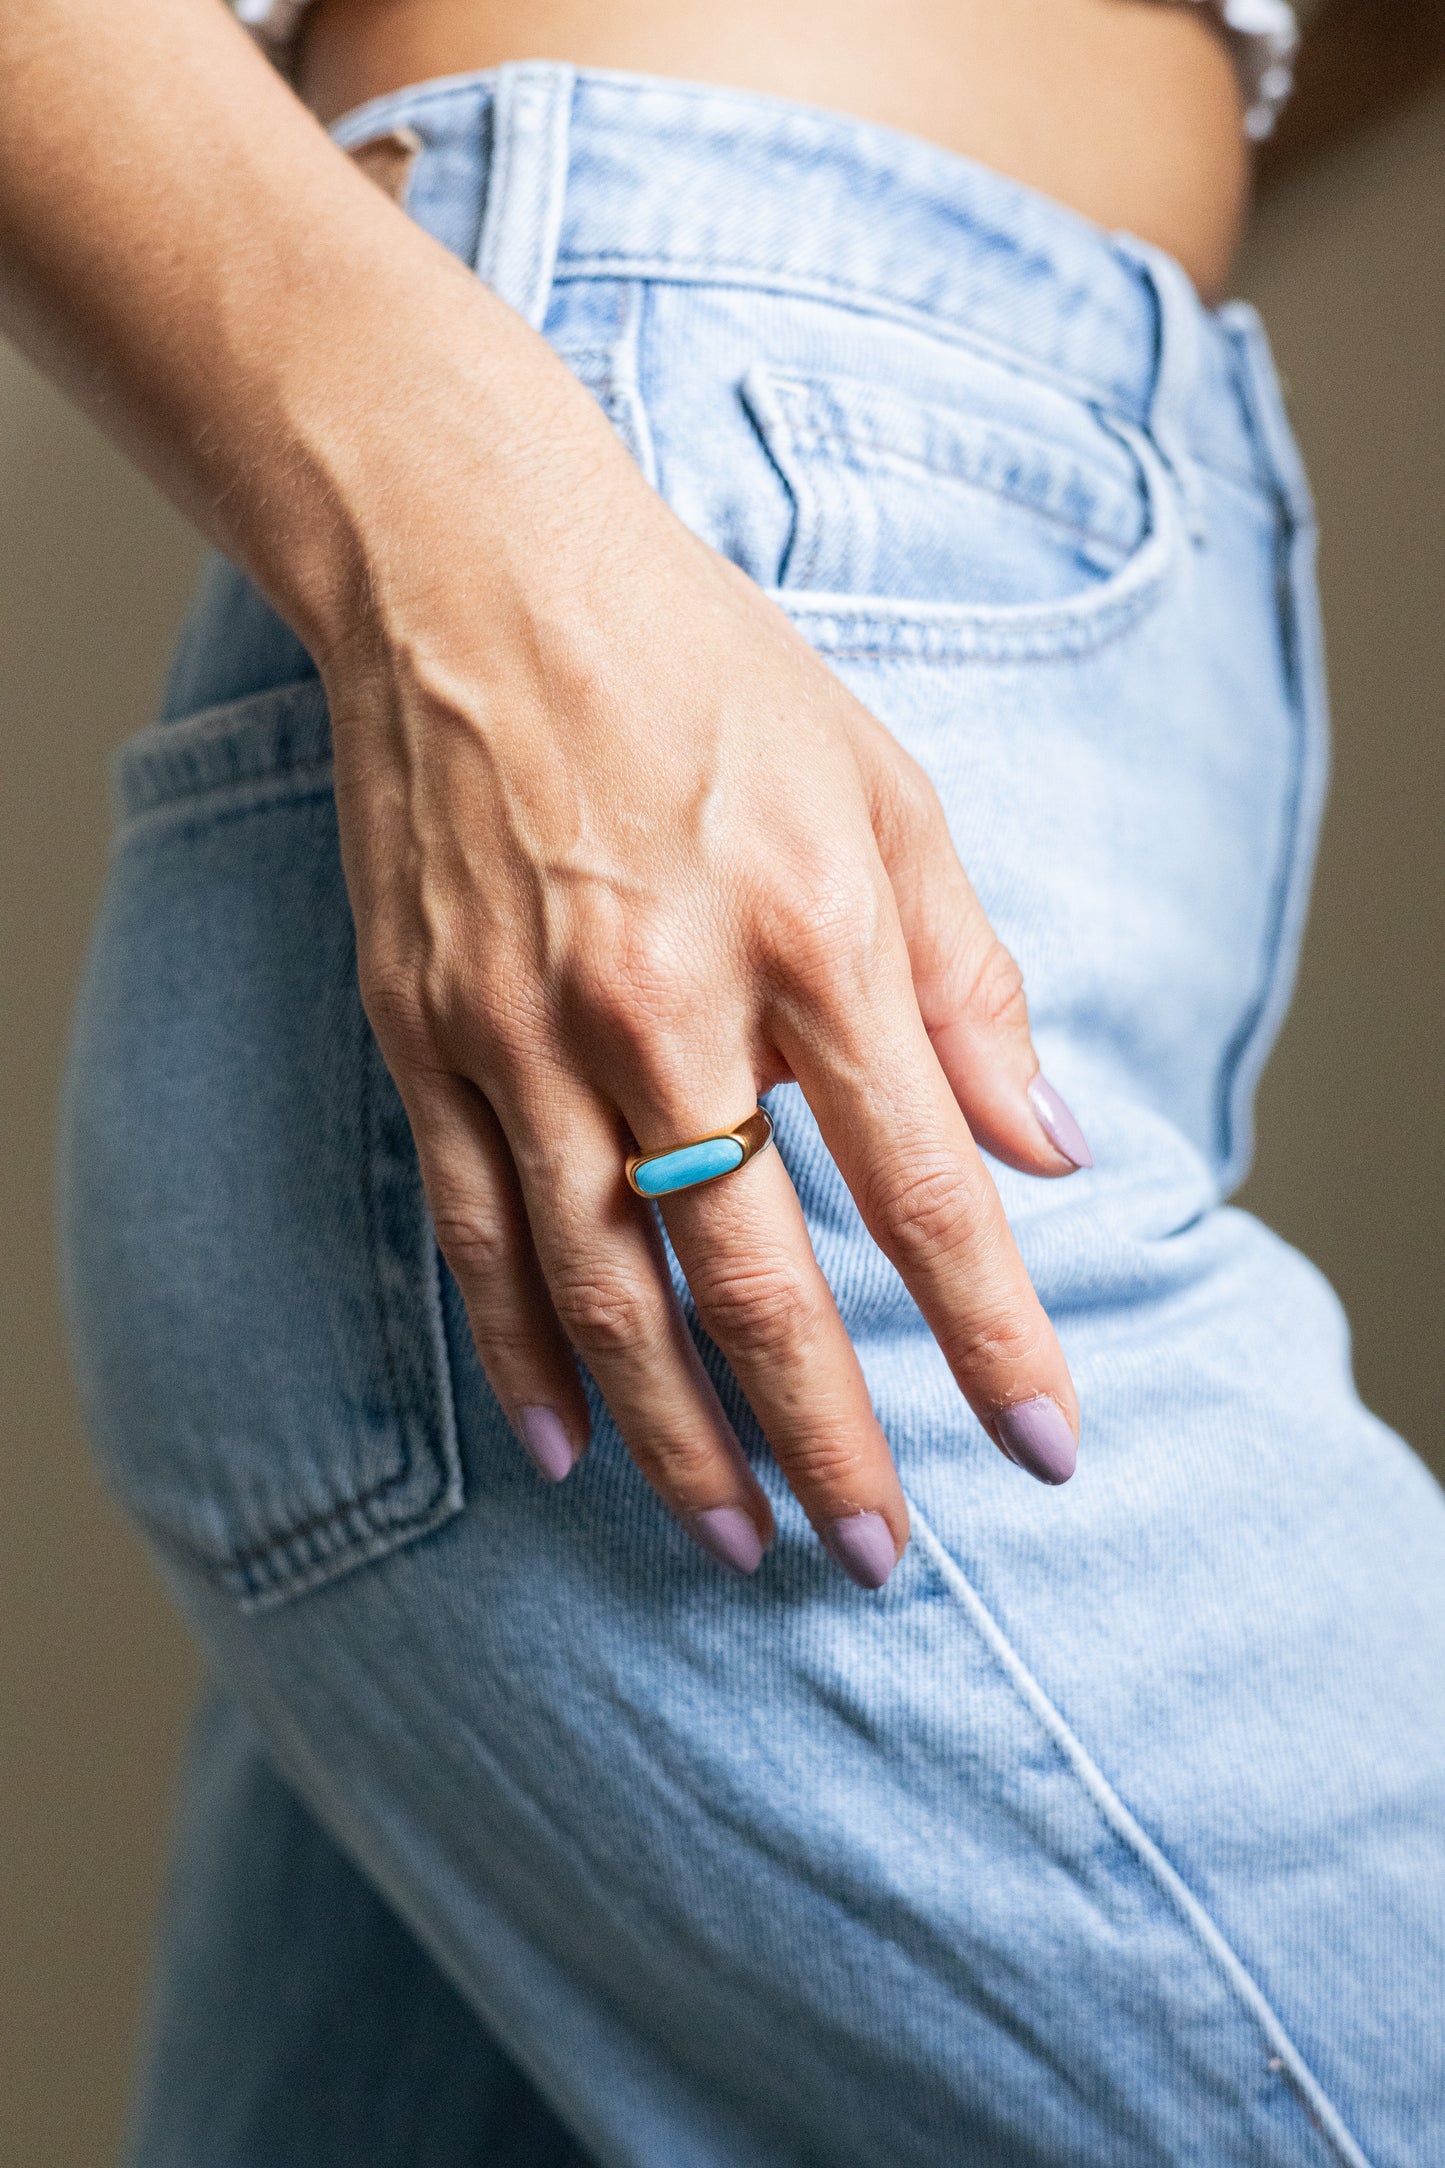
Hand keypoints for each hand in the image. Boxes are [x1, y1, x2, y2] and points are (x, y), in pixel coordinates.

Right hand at [323, 375, 1086, 1590]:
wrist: (473, 579)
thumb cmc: (703, 676)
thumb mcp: (886, 793)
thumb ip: (970, 989)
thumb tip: (1049, 1153)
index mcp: (812, 934)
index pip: (928, 1191)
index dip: (994, 1337)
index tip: (1043, 1446)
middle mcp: (664, 1005)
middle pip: (758, 1282)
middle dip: (828, 1440)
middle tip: (870, 1558)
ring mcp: (526, 1034)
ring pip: (606, 1292)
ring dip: (678, 1439)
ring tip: (734, 1543)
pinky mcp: (426, 1039)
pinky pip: (478, 1235)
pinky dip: (523, 1355)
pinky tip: (564, 1443)